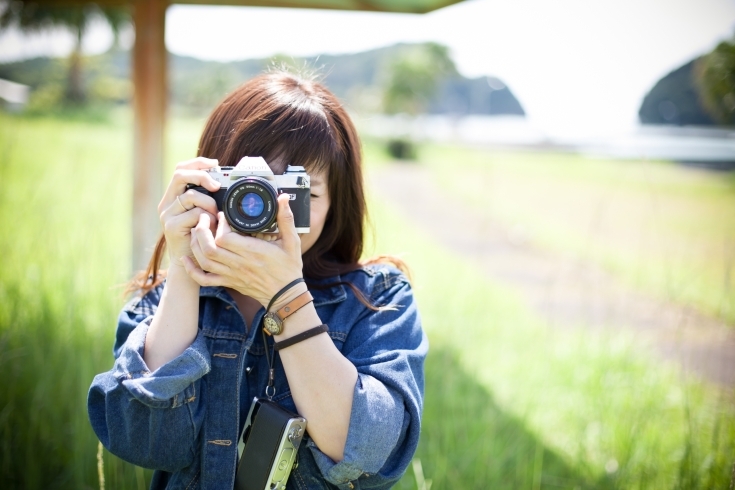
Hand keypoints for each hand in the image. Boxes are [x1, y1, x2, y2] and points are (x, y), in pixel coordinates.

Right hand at [158, 157, 220, 267]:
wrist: (190, 265)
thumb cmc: (201, 238)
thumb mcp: (204, 214)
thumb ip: (208, 198)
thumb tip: (223, 182)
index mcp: (173, 196)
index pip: (180, 169)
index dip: (197, 162)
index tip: (215, 163)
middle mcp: (166, 203)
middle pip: (180, 175)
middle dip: (202, 176)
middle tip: (217, 185)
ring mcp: (166, 215)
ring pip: (191, 195)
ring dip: (209, 203)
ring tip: (215, 217)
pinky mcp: (171, 226)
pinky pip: (195, 214)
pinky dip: (207, 218)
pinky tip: (210, 227)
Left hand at [183, 193, 302, 305]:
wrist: (286, 295)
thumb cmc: (289, 268)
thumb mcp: (292, 241)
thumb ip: (286, 219)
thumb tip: (282, 198)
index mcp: (253, 252)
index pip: (225, 238)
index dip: (220, 224)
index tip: (223, 214)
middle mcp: (239, 264)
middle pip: (209, 248)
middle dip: (202, 230)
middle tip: (205, 218)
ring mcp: (231, 275)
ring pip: (203, 260)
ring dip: (195, 244)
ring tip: (197, 231)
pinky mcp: (228, 282)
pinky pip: (204, 279)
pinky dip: (192, 269)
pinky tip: (186, 258)